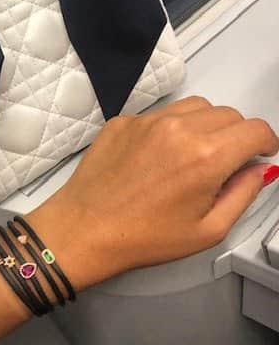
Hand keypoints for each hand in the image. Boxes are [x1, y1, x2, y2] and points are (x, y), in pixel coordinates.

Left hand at [26, 96, 278, 291]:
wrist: (83, 229)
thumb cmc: (145, 237)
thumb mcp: (207, 230)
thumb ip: (243, 193)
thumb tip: (259, 169)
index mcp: (206, 156)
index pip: (255, 129)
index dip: (266, 142)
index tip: (262, 153)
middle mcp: (179, 128)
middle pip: (228, 113)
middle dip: (237, 134)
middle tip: (226, 161)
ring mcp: (147, 120)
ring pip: (195, 106)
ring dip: (206, 124)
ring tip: (193, 154)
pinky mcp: (124, 120)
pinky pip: (160, 113)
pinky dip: (170, 128)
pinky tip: (158, 156)